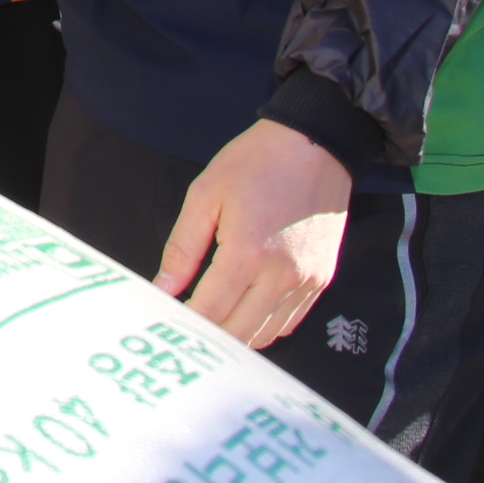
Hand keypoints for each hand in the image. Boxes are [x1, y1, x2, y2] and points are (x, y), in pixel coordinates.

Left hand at [157, 119, 354, 347]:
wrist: (315, 145)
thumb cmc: (255, 163)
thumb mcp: (205, 195)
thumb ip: (182, 248)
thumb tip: (162, 289)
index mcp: (247, 254)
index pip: (209, 311)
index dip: (185, 323)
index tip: (165, 324)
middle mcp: (281, 277)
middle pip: (238, 333)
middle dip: (207, 337)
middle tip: (183, 328)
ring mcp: (306, 282)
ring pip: (265, 336)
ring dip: (236, 337)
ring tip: (211, 322)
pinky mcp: (322, 280)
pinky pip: (289, 322)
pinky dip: (263, 327)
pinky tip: (243, 312)